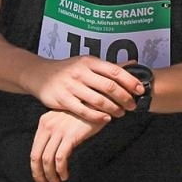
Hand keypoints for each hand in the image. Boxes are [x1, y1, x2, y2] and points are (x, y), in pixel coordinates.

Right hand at [21, 56, 142, 122]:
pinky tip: (106, 118)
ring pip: (98, 100)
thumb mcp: (88, 63)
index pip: (115, 71)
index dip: (130, 81)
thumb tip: (134, 63)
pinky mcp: (62, 99)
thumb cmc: (69, 69)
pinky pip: (83, 110)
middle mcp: (80, 73)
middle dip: (125, 98)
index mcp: (89, 62)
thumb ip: (110, 67)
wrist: (40, 74)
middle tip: (133, 105)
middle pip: (109, 86)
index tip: (141, 90)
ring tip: (122, 113)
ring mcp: (71, 86)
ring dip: (114, 108)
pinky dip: (97, 116)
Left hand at [29, 110, 108, 181]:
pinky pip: (61, 158)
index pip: (34, 150)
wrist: (100, 99)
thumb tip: (56, 153)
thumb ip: (58, 132)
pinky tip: (65, 175)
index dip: (35, 167)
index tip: (40, 178)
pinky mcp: (71, 136)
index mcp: (44, 122)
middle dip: (39, 174)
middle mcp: (48, 126)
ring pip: (47, 160)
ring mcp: (59, 131)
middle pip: (37, 157)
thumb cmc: (86, 111)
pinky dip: (61, 170)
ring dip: (51, 175)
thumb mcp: (67, 119)